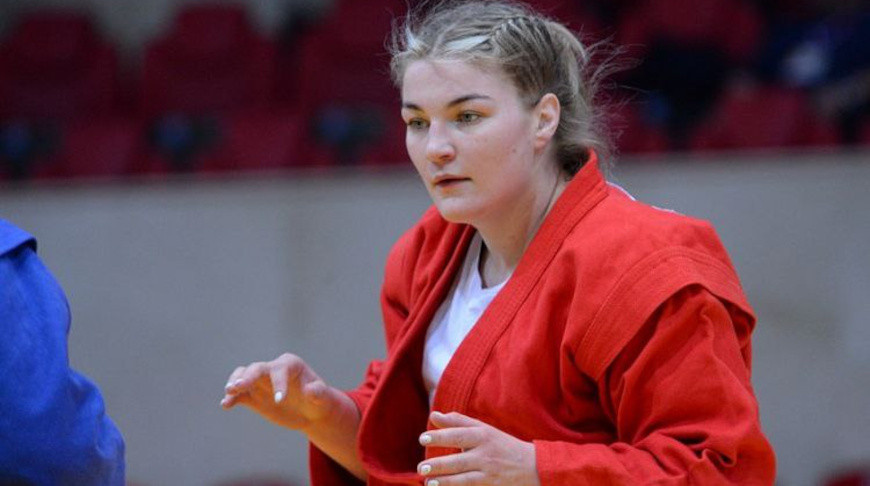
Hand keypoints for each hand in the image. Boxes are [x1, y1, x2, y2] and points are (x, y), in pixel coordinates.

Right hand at [220, 353, 335, 431]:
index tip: (280, 401)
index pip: (280, 370)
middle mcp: (273, 369)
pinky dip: (232, 398)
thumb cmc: (319, 401)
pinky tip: (225, 404)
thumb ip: (318, 393)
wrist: (310, 412)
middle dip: (248, 376)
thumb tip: (309, 391)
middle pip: (257, 368)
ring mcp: (261, 382)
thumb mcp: (323, 398)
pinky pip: (240, 395)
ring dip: (235, 382)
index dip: (279, 384)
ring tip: (229, 391)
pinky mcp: (253, 396)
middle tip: (239, 386)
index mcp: (290, 364)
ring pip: (243, 375)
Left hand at [417, 411, 539, 485]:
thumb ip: (457, 422)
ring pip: (465, 479)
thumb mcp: (483, 429)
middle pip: (460, 459)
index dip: (440, 436)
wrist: (534, 466)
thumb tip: (433, 415)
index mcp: (483, 435)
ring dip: (446, 481)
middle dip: (439, 464)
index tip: (422, 438)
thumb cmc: (502, 445)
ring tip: (428, 482)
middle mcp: (486, 454)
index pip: (458, 434)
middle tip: (421, 468)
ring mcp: (490, 473)